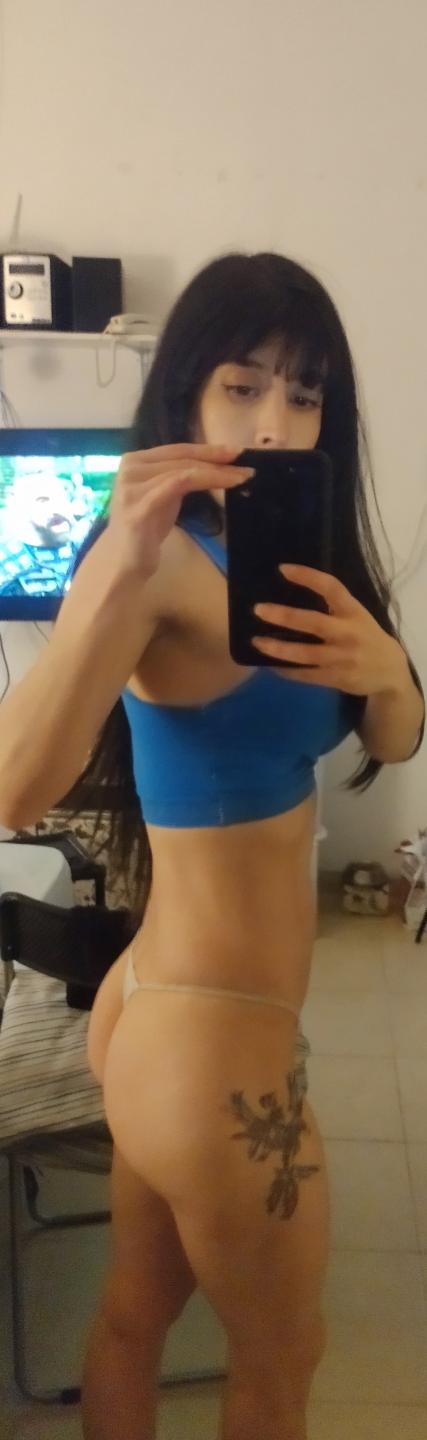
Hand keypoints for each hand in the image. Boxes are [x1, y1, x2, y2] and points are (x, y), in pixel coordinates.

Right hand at [107, 444, 252, 580]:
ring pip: (184, 470)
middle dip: (217, 459)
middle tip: (246, 463)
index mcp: (135, 461)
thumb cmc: (146, 530)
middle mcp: (130, 468)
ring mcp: (132, 486)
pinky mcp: (140, 505)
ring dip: (217, 472)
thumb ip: (177, 477)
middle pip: (182, 456)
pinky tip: (227, 484)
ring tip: (242, 477)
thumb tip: (214, 465)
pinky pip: (179, 485)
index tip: (236, 451)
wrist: (122, 561)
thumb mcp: (164, 495)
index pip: (177, 449)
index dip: (208, 449)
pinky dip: (207, 481)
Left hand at [251, 563, 407, 696]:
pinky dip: (287, 670)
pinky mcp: (337, 678)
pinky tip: (271, 665)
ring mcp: (342, 658)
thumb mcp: (357, 616)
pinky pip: (306, 675)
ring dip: (279, 648)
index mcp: (353, 611)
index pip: (331, 588)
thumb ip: (333, 608)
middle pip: (313, 622)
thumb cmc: (365, 637)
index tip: (283, 569)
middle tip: (258, 610)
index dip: (308, 577)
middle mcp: (348, 633)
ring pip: (305, 654)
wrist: (390, 672)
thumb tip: (289, 596)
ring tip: (257, 642)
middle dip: (285, 616)